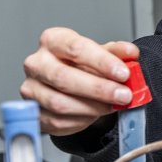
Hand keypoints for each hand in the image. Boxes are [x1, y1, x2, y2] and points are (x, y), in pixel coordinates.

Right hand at [19, 27, 139, 136]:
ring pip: (60, 103)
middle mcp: (36, 63)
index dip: (102, 62)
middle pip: (63, 77)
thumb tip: (131, 53)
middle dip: (98, 89)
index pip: (76, 48)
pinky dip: (81, 120)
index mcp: (53, 41)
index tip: (124, 73)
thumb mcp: (100, 54)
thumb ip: (116, 53)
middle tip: (123, 95)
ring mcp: (31, 88)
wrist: (65, 85)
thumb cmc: (79, 65)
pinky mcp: (33, 111)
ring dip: (92, 108)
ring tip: (112, 106)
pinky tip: (94, 114)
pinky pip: (57, 120)